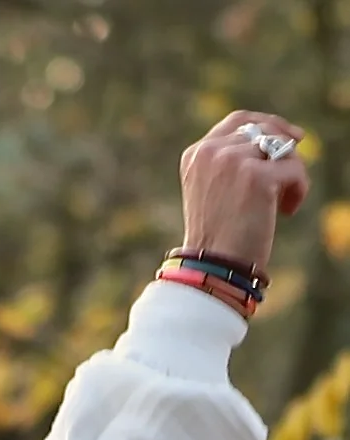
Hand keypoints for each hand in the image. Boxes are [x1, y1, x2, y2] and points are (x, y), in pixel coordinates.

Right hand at [180, 110, 311, 271]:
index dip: (267, 124)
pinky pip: (294, 169)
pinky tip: (287, 211)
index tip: (290, 137)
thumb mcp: (215, 189)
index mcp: (196, 154)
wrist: (213, 265)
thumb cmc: (218, 235)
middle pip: (265, 130)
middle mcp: (210, 152)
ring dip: (291, 175)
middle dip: (284, 149)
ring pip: (283, 148)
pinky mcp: (256, 175)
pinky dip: (298, 190)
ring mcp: (232, 161)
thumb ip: (234, 159)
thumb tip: (285, 137)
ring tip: (282, 204)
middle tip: (292, 175)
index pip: (238, 121)